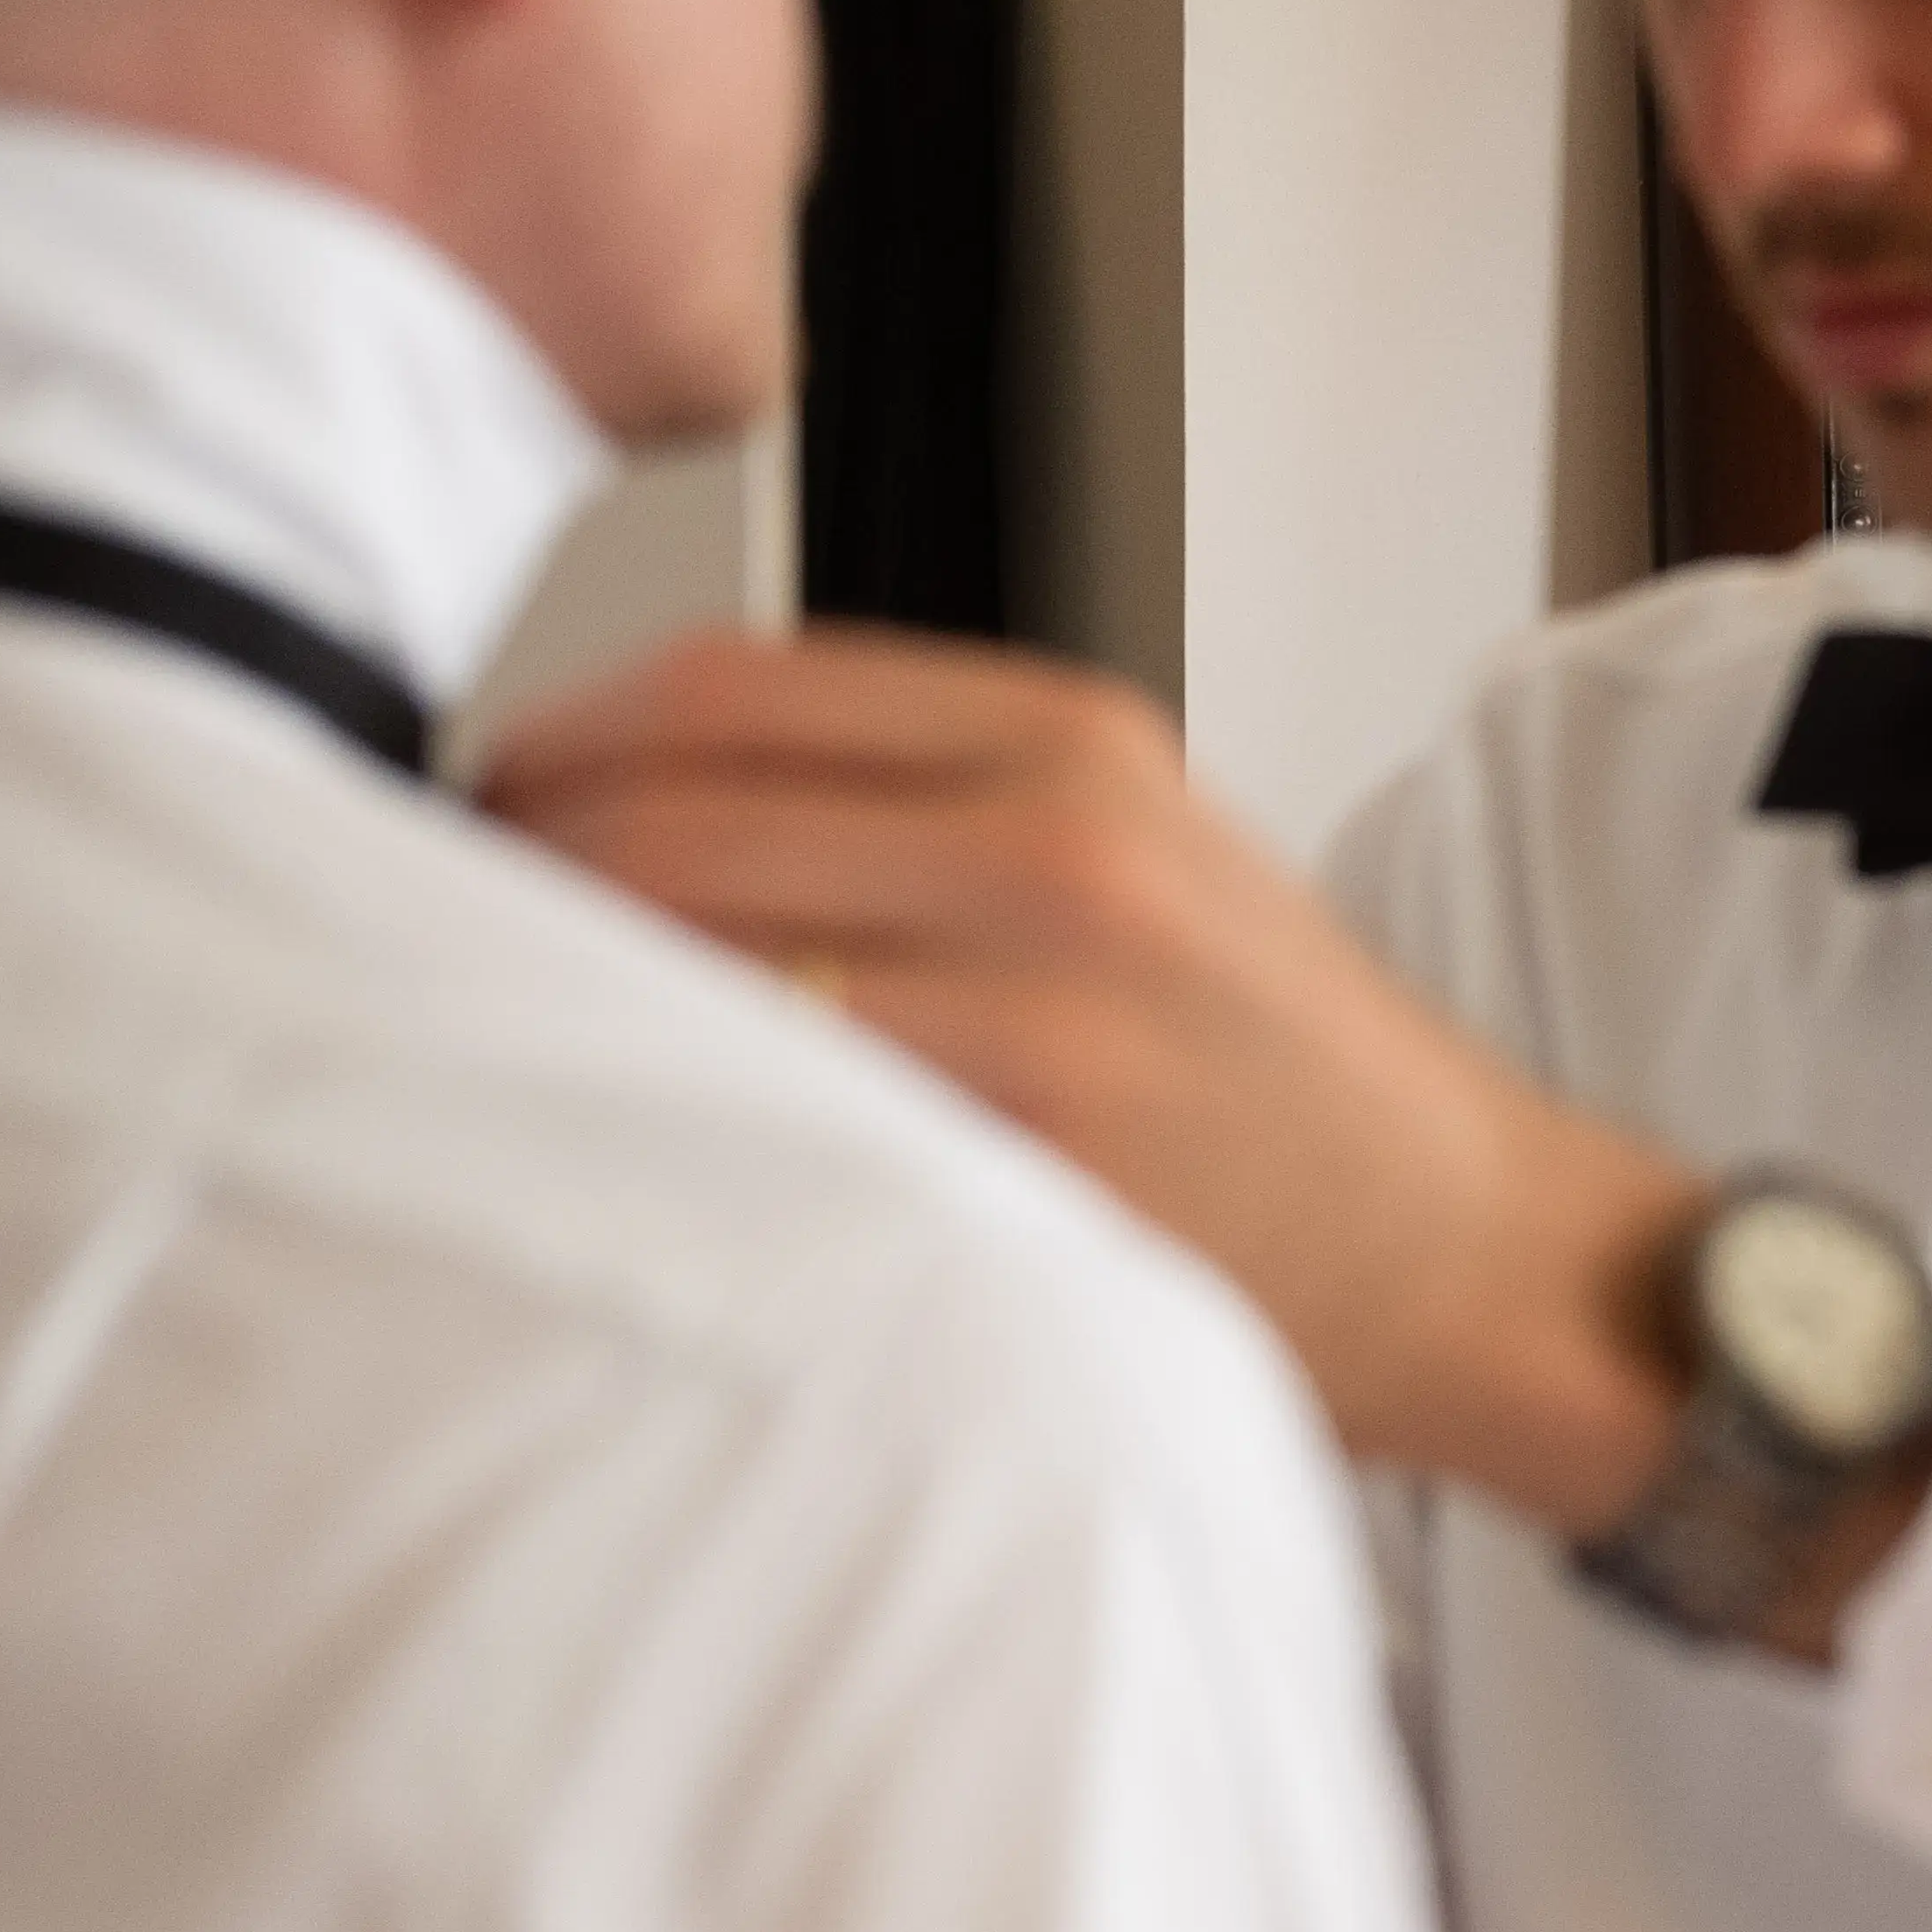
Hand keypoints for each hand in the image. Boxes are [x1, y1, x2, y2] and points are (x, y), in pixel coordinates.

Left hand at [485, 631, 1702, 1532]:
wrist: (1473, 1246)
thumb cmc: (1290, 1081)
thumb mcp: (1143, 860)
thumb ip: (928, 805)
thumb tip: (636, 810)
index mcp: (1074, 743)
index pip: (720, 685)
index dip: (555, 745)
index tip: (488, 813)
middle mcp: (1061, 844)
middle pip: (666, 814)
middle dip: (517, 879)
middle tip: (458, 949)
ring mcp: (1051, 999)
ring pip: (695, 960)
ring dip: (565, 1005)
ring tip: (524, 1054)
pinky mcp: (1044, 1149)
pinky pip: (779, 1110)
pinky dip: (676, 1123)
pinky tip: (653, 1156)